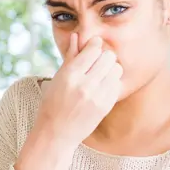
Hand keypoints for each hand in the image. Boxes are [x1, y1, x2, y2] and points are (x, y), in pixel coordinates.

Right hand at [13, 34, 121, 169]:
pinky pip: (117, 84)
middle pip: (108, 57)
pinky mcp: (105, 106)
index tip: (92, 47)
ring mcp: (97, 97)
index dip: (94, 45)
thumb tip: (76, 36)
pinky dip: (111, 82)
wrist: (56, 133)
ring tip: (100, 75)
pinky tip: (101, 87)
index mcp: (69, 75)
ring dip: (109, 69)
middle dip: (103, 57)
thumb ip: (70, 57)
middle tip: (96, 63)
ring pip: (116, 69)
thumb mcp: (57, 79)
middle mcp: (84, 85)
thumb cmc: (52, 104)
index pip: (93, 49)